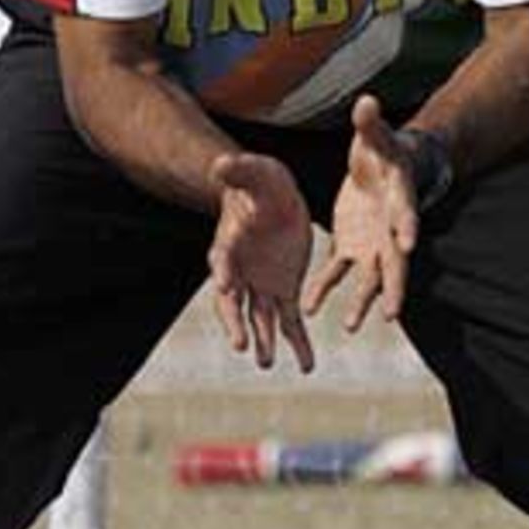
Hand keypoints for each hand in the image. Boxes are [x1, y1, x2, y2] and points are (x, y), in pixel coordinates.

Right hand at [207, 153, 314, 372]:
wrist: (272, 196)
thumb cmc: (260, 182)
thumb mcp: (255, 171)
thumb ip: (239, 170)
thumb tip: (220, 163)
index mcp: (229, 243)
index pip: (221, 259)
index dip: (222, 272)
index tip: (222, 286)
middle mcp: (239, 272)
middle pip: (233, 302)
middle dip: (236, 323)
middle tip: (240, 344)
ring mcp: (261, 285)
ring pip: (259, 319)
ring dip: (264, 341)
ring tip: (268, 362)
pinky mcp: (283, 290)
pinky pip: (291, 321)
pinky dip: (299, 344)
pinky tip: (308, 365)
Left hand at [303, 94, 419, 332]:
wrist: (379, 165)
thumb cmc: (381, 147)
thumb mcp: (375, 133)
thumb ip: (369, 123)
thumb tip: (367, 101)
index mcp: (398, 199)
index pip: (405, 215)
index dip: (406, 228)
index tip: (407, 244)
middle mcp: (389, 229)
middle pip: (394, 262)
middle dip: (393, 286)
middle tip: (391, 312)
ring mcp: (371, 243)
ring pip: (368, 278)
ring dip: (361, 302)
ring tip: (351, 326)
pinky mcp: (350, 247)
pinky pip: (336, 273)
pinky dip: (325, 289)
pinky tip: (308, 308)